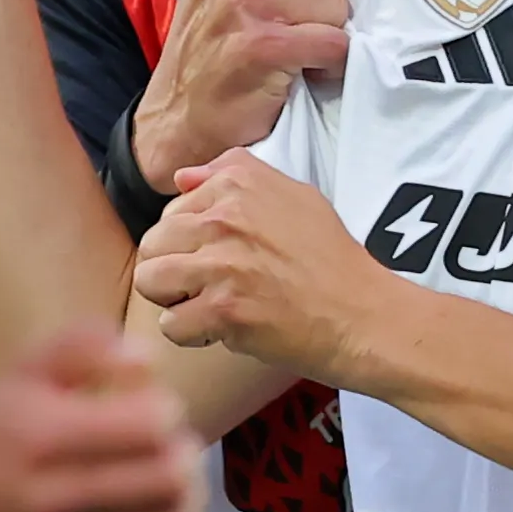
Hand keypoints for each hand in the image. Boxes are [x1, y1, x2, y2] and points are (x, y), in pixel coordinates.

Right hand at [0, 325, 204, 511]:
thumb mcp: (24, 373)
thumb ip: (85, 347)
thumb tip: (147, 360)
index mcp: (44, 438)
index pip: (150, 427)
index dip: (167, 411)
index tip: (153, 410)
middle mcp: (57, 501)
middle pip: (171, 480)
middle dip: (184, 454)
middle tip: (171, 447)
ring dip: (190, 499)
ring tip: (171, 484)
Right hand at [133, 0, 346, 179]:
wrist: (178, 117)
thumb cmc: (213, 45)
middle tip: (291, 24)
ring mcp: (241, 1)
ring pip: (338, 4)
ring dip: (325, 33)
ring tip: (294, 48)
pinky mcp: (260, 46)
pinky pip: (334, 42)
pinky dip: (329, 63)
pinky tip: (302, 70)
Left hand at [134, 148, 388, 380]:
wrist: (362, 314)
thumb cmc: (331, 260)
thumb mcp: (295, 195)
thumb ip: (233, 176)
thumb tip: (181, 178)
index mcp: (237, 184)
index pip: (171, 211)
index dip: (190, 241)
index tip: (222, 258)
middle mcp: (225, 217)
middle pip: (152, 245)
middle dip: (173, 270)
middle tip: (210, 287)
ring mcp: (222, 263)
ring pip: (150, 281)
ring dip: (173, 301)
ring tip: (207, 306)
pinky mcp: (223, 309)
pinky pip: (170, 325)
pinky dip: (191, 335)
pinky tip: (220, 330)